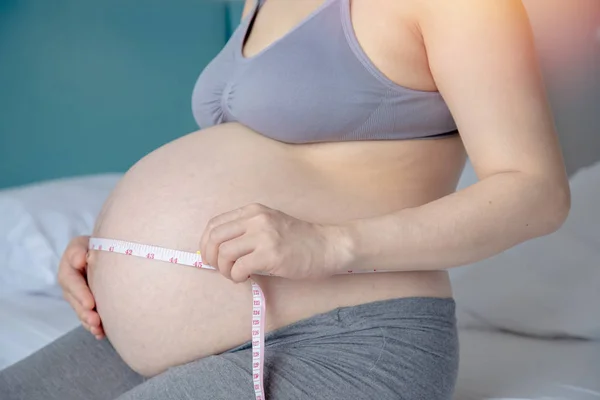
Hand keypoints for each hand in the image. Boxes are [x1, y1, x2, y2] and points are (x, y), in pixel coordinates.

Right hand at [57, 236, 104, 339]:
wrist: (100, 252)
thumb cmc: (93, 245)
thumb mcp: (83, 243)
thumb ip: (79, 251)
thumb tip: (80, 260)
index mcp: (67, 269)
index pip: (71, 282)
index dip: (80, 294)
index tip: (91, 303)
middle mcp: (70, 286)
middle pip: (75, 301)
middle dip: (85, 312)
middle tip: (96, 320)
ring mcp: (77, 297)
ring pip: (81, 311)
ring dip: (89, 323)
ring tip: (99, 330)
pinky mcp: (86, 304)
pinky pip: (87, 317)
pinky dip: (93, 326)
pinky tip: (101, 334)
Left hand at [200, 203, 349, 282]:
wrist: (327, 246)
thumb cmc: (299, 240)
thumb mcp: (270, 224)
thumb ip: (247, 230)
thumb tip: (218, 250)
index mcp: (253, 210)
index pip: (215, 224)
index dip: (205, 243)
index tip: (210, 257)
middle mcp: (256, 219)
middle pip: (215, 237)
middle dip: (210, 257)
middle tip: (219, 269)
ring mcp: (264, 236)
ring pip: (224, 253)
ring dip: (224, 270)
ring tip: (235, 275)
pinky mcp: (271, 254)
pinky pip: (239, 268)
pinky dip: (236, 277)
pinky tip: (245, 278)